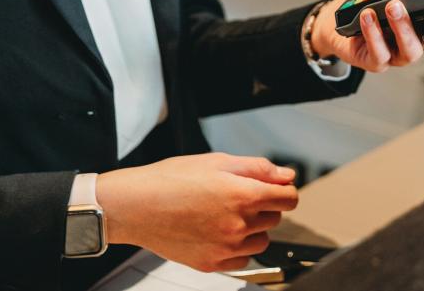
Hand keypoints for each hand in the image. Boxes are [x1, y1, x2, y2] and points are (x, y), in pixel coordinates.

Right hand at [96, 153, 297, 272]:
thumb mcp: (218, 161)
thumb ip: (259, 168)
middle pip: (275, 218)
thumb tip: (286, 175)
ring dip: (253, 228)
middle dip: (264, 205)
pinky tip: (219, 233)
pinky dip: (238, 248)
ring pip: (261, 240)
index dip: (284, 190)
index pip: (289, 198)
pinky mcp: (211, 264)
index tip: (276, 189)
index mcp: (243, 195)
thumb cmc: (170, 179)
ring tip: (226, 214)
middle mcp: (238, 225)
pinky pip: (242, 259)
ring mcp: (225, 248)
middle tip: (237, 196)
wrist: (134, 206)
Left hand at [310, 0, 423, 71]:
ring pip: (411, 49)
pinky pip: (380, 52)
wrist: (334, 20)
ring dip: (404, 27)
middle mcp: (419, 41)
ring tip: (394, 6)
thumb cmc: (367, 1)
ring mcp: (399, 54)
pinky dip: (374, 32)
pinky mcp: (377, 62)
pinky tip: (370, 16)